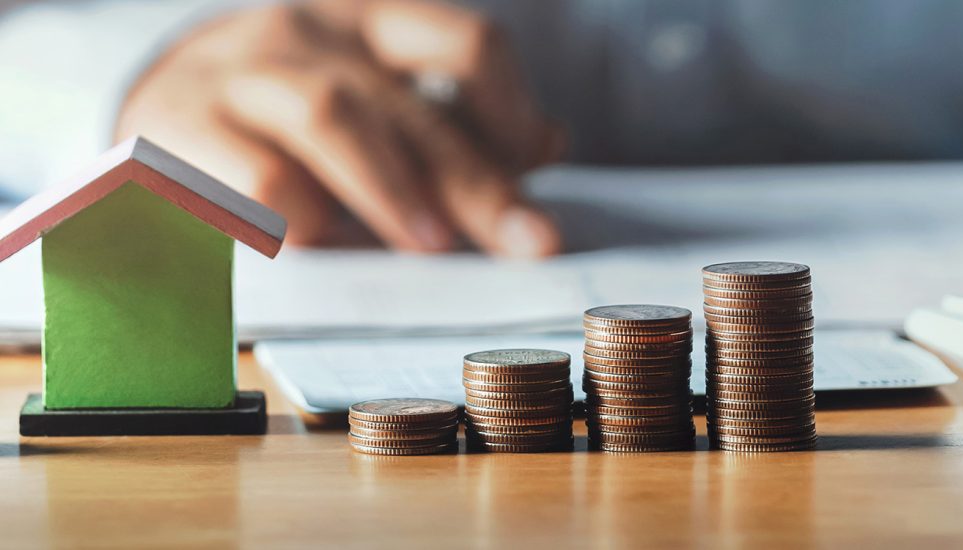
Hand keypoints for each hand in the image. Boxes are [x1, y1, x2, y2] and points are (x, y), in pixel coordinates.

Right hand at [115, 0, 562, 256]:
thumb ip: (451, 125)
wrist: (153, 108)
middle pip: (407, 103)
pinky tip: (328, 245)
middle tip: (527, 240)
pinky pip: (258, 173)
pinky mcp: (181, 124)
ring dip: (392, 188)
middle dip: (476, 180)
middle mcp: (309, 33)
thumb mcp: (373, 104)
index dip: (510, 108)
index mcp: (368, 23)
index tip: (536, 166)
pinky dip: (305, 217)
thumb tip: (550, 142)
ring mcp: (242, 71)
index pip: (464, 44)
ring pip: (332, 116)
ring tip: (432, 245)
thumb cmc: (285, 115)